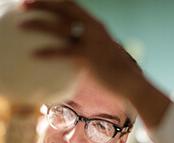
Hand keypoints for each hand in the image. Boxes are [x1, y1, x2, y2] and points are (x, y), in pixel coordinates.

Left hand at [20, 0, 141, 98]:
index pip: (74, 7)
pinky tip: (35, 55)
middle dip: (41, 4)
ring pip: (58, 27)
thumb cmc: (122, 74)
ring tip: (22, 25)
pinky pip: (61, 52)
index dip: (55, 1)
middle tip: (24, 5)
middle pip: (63, 9)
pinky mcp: (87, 57)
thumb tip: (85, 55)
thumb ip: (96, 50)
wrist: (132, 84)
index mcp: (98, 27)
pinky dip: (47, 52)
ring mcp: (90, 42)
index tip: (40, 1)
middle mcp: (93, 29)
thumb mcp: (110, 56)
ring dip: (38, 23)